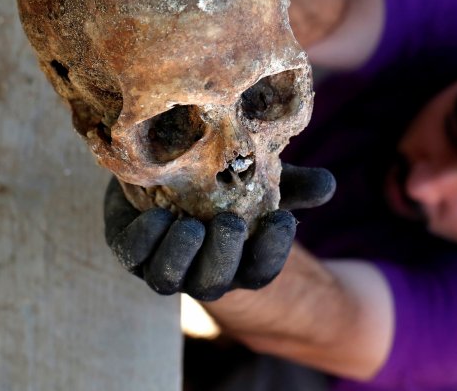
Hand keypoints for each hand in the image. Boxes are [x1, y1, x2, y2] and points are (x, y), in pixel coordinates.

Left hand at [104, 163, 334, 300]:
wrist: (167, 173)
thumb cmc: (224, 183)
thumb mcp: (262, 178)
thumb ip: (293, 183)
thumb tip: (326, 185)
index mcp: (238, 261)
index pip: (260, 272)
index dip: (272, 252)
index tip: (282, 219)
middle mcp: (200, 272)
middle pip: (214, 284)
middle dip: (223, 257)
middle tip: (230, 224)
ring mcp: (163, 264)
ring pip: (168, 279)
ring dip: (180, 254)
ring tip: (190, 225)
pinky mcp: (130, 247)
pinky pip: (132, 255)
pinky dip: (144, 239)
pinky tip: (156, 214)